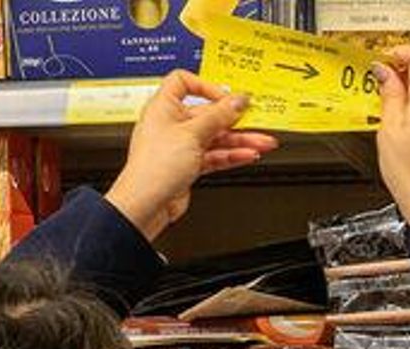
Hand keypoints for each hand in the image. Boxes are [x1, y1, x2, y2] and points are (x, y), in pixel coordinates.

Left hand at [106, 70, 280, 241]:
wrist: (147, 203)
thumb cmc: (154, 167)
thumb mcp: (192, 134)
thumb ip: (219, 116)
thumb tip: (237, 100)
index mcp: (164, 107)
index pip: (183, 83)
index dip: (206, 86)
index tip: (227, 97)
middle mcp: (172, 124)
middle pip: (209, 115)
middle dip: (235, 120)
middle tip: (257, 122)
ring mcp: (181, 145)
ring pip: (216, 137)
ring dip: (240, 140)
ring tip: (262, 143)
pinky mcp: (189, 165)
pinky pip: (215, 155)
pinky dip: (232, 155)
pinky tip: (248, 155)